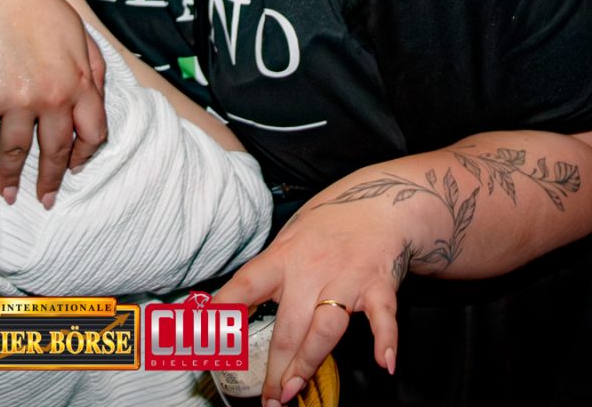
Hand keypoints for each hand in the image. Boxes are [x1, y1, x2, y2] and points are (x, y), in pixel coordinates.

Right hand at [0, 0, 106, 205]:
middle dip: (52, 180)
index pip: (93, 133)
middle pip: (57, 151)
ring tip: (7, 195)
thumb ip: (93, 65)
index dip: (86, 156)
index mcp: (80, 81)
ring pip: (16, 153)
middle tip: (46, 200)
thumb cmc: (33, 4)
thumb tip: (99, 94)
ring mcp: (18, 101)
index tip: (76, 169)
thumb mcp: (76, 30)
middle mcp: (54, 97)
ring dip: (9, 178)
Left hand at [213, 196, 401, 403]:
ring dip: (308, 364)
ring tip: (292, 391)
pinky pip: (381, 317)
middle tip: (266, 396)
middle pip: (288, 325)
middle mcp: (312, 269)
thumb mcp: (291, 236)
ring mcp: (346, 277)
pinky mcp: (379, 286)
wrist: (379, 203)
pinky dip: (385, 340)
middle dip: (275, 366)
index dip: (224, 310)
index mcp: (284, 256)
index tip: (206, 336)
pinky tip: (382, 362)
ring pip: (324, 329)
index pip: (246, 285)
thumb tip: (237, 302)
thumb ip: (272, 269)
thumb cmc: (330, 222)